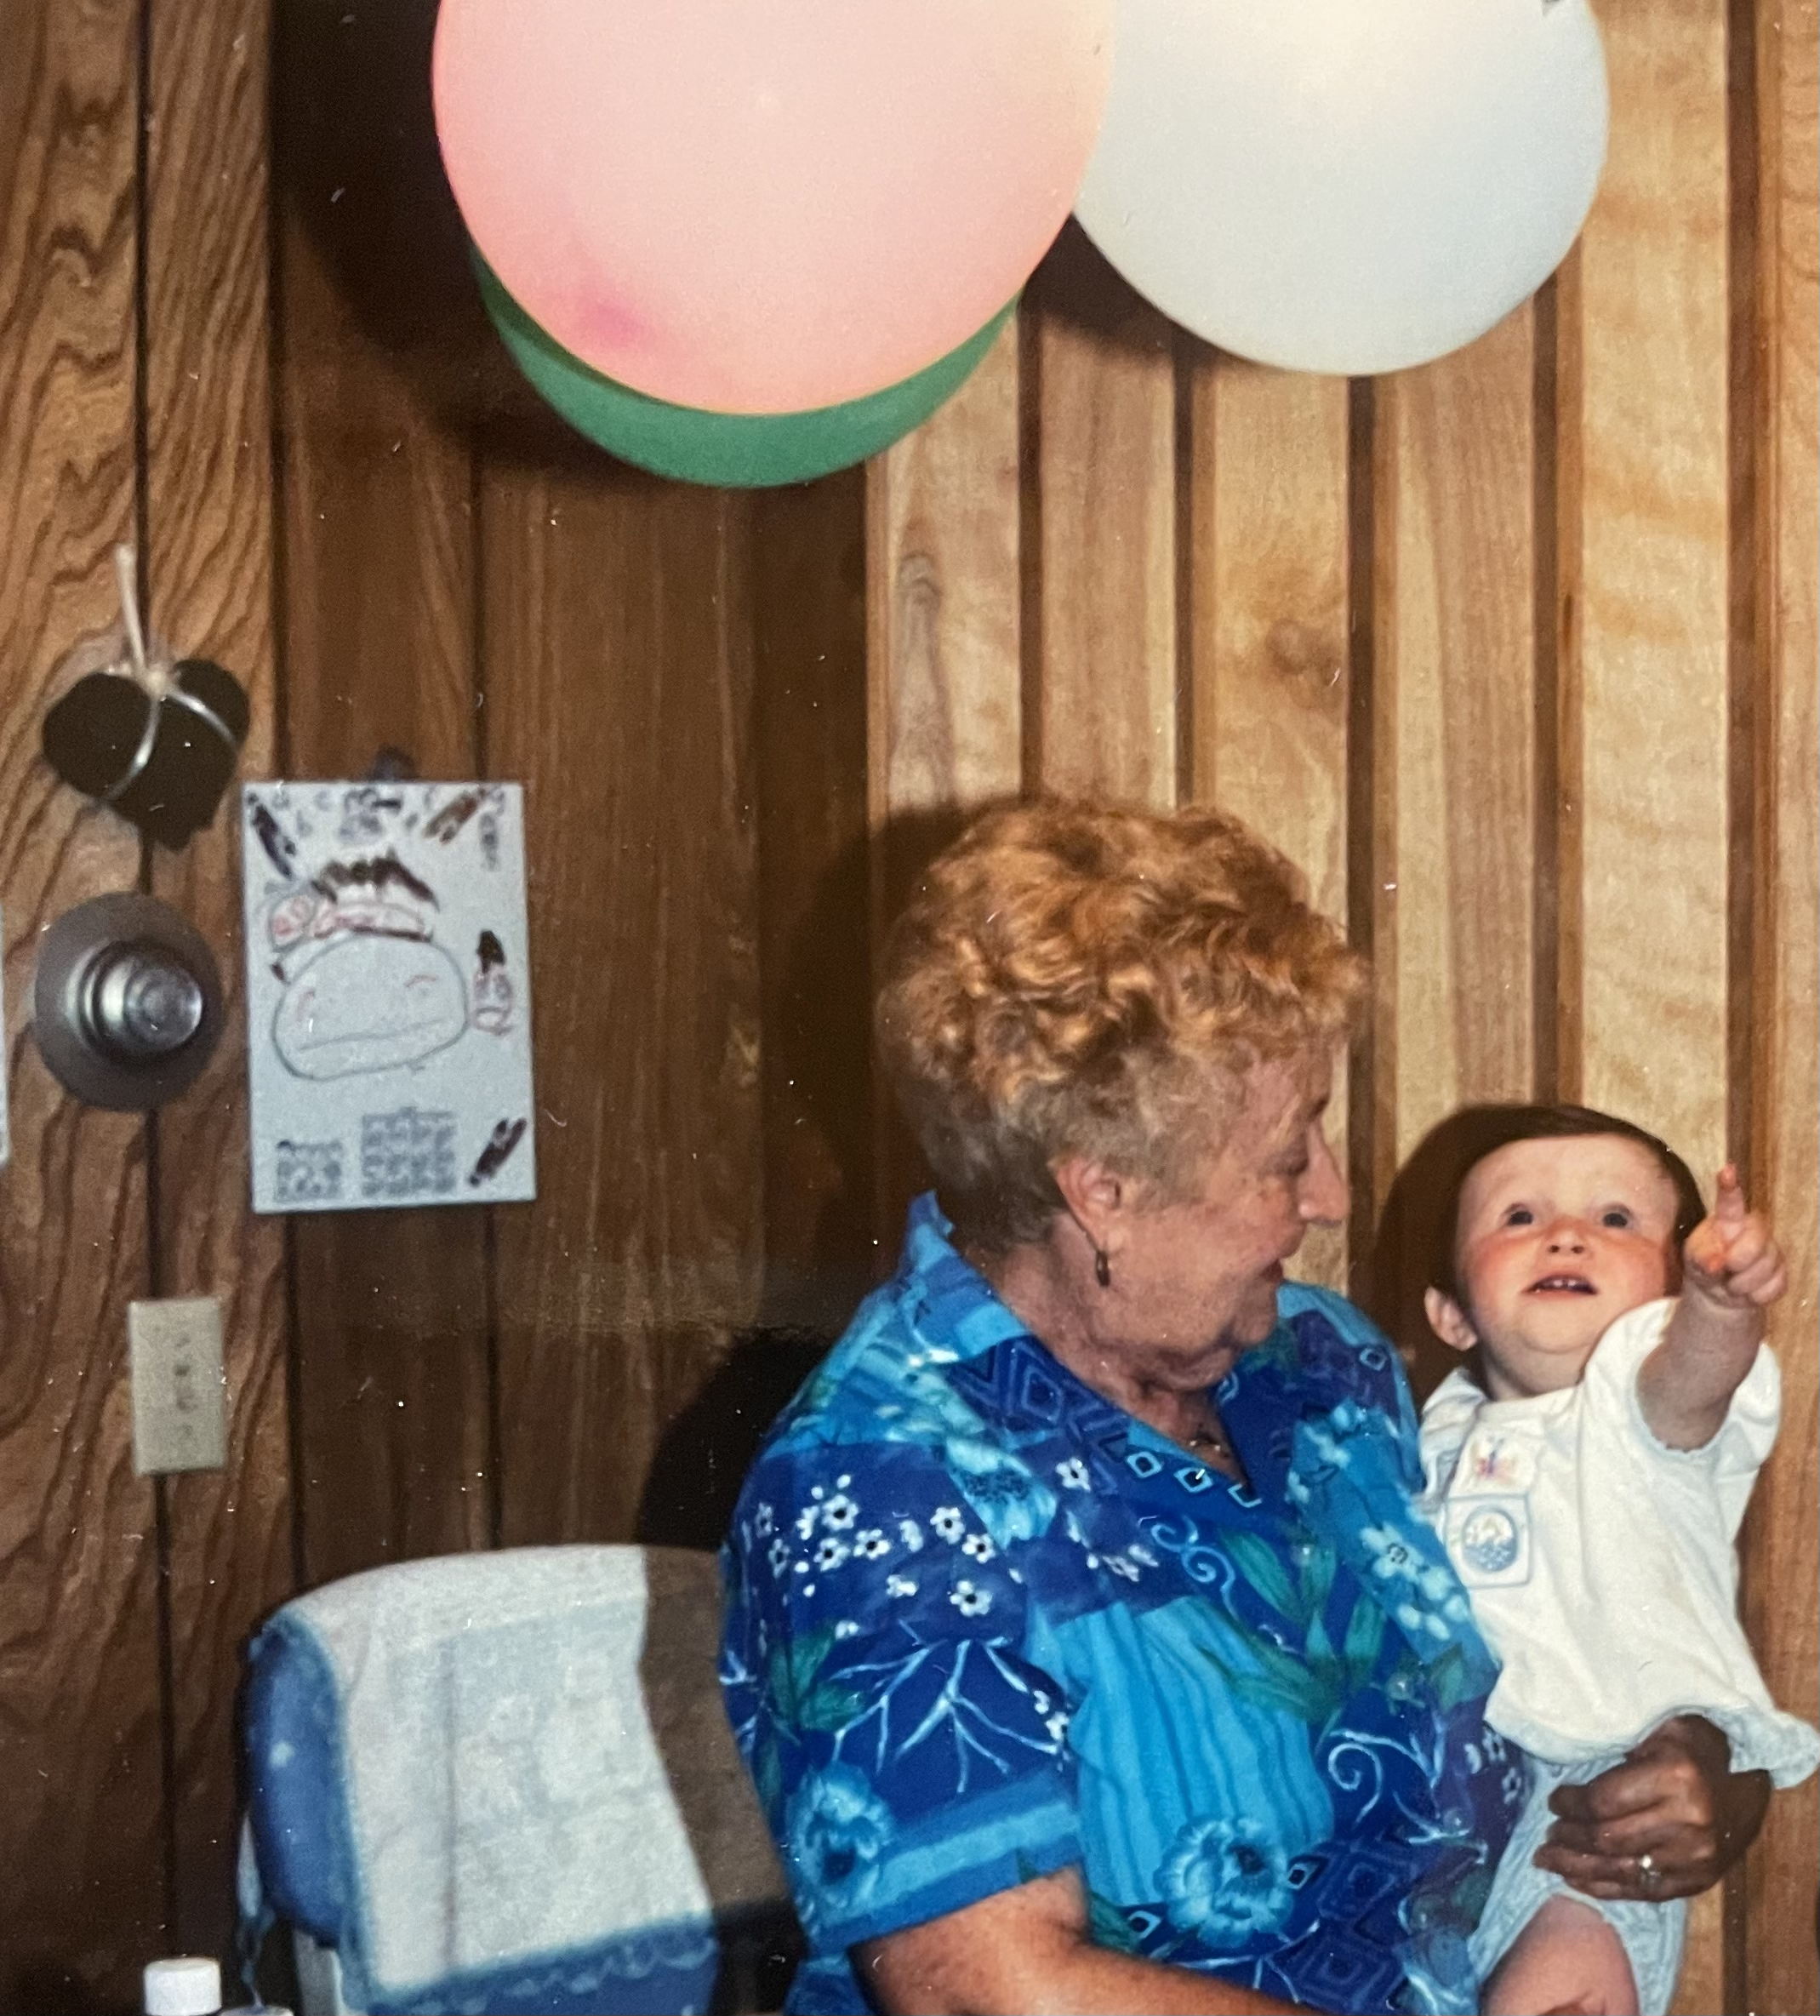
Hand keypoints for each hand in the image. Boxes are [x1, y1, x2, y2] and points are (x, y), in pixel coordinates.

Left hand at [1535, 1716, 1769, 1900]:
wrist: (1745, 1790)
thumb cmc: (1692, 1751)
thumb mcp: (1661, 1730)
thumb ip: (1621, 1744)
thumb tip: (1570, 1764)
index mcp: (1676, 1777)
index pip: (1605, 1800)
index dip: (1571, 1804)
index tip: (1553, 1801)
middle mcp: (1688, 1822)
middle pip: (1609, 1838)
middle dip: (1569, 1837)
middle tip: (1547, 1834)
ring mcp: (1695, 1858)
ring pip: (1622, 1870)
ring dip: (1578, 1867)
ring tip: (1549, 1860)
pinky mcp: (1698, 1882)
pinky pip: (1643, 1891)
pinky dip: (1606, 1888)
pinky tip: (1578, 1880)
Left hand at [1681, 1166, 1786, 1314]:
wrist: (1719, 1294)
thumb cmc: (1704, 1267)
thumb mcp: (1694, 1260)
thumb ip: (1702, 1257)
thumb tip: (1715, 1264)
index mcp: (1727, 1221)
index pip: (1730, 1203)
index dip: (1730, 1188)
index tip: (1726, 1171)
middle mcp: (1752, 1230)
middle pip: (1758, 1239)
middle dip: (1740, 1258)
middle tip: (1725, 1269)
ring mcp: (1770, 1251)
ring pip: (1767, 1267)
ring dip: (1743, 1284)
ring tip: (1730, 1283)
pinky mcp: (1781, 1273)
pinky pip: (1775, 1286)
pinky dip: (1756, 1296)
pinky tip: (1747, 1292)